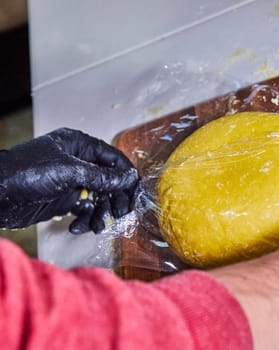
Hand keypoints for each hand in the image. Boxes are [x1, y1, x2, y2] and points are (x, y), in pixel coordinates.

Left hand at [0, 128, 138, 233]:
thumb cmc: (26, 173)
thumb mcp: (68, 172)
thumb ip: (101, 176)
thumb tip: (129, 177)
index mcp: (79, 145)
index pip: (113, 158)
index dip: (126, 175)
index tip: (136, 193)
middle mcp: (78, 161)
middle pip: (109, 180)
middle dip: (115, 198)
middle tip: (121, 214)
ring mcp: (71, 181)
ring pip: (99, 197)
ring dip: (101, 213)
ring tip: (97, 226)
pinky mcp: (64, 199)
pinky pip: (84, 209)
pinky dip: (85, 219)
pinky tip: (77, 227)